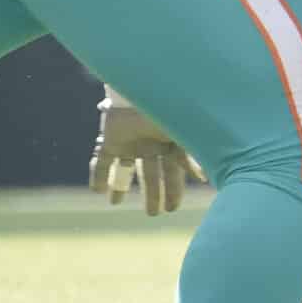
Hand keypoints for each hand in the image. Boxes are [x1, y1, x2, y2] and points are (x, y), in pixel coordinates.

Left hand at [90, 91, 204, 214]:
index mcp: (170, 143)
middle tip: (153, 214)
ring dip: (120, 187)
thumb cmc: (170, 110)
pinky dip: (98, 176)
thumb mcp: (185, 136)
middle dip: (152, 194)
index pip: (173, 173)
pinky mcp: (110, 139)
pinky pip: (102, 160)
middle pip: (151, 175)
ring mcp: (130, 142)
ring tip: (115, 204)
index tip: (173, 209)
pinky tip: (96, 192)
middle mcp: (150, 145)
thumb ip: (192, 157)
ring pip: (125, 170)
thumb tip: (205, 178)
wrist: (144, 88)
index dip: (173, 191)